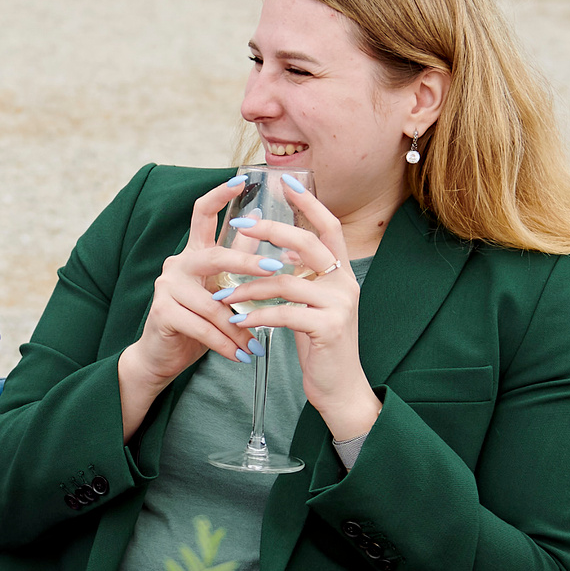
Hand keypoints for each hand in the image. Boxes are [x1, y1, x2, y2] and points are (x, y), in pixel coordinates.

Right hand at [119, 176, 266, 403]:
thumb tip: (258, 217)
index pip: (202, 214)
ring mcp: (166, 286)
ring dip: (241, 326)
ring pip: (215, 303)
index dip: (220, 195)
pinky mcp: (162, 311)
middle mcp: (177, 263)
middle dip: (250, 263)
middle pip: (216, 255)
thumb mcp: (220, 288)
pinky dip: (225, 344)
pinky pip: (203, 327)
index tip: (243, 180)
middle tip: (279, 270)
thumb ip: (236, 256)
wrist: (162, 356)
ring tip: (259, 345)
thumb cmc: (196, 321)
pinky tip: (241, 356)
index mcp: (193, 253)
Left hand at [220, 178, 381, 441]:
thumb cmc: (320, 346)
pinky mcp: (328, 328)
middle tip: (239, 228)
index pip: (330, 227)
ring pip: (287, 281)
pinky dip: (256, 315)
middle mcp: (346, 284)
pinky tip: (239, 321)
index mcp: (343, 274)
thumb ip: (303, 278)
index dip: (309, 203)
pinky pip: (284, 313)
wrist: (340, 389)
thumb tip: (282, 249)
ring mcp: (340, 306)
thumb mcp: (312, 305)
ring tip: (223, 295)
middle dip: (272, 232)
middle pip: (308, 244)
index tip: (286, 181)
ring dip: (250, 286)